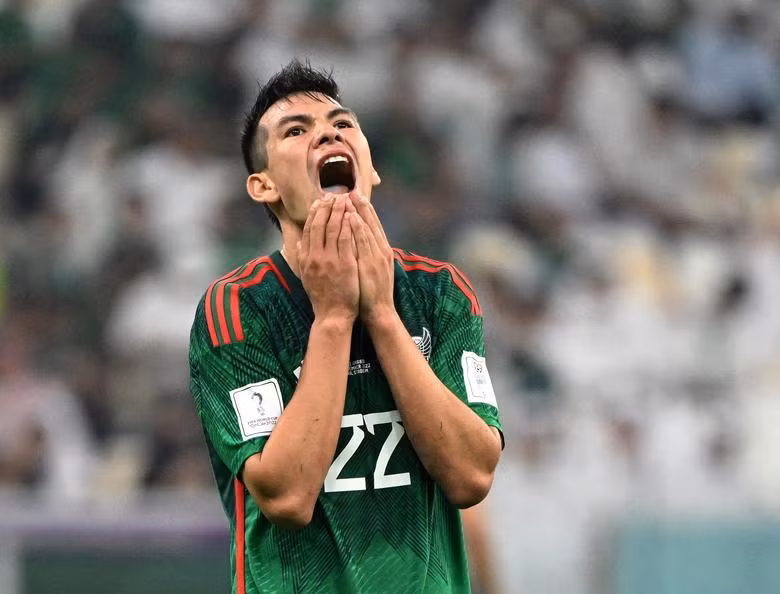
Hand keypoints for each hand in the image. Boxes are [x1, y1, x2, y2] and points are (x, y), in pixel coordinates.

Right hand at [298, 194, 358, 322]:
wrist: (332, 315)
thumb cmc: (322, 297)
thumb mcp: (306, 276)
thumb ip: (302, 258)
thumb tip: (299, 242)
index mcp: (305, 258)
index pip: (308, 229)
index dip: (315, 213)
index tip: (320, 201)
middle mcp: (314, 256)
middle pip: (319, 225)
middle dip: (327, 207)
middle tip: (334, 195)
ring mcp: (329, 260)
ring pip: (333, 228)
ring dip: (338, 211)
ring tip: (344, 199)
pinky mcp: (344, 264)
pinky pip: (346, 239)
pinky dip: (348, 225)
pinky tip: (352, 215)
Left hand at [347, 192, 394, 325]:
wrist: (379, 312)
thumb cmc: (370, 293)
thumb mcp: (368, 271)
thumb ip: (362, 256)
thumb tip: (353, 244)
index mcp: (381, 252)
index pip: (372, 226)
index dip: (364, 211)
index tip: (355, 196)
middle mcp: (381, 251)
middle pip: (371, 224)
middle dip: (362, 206)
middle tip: (352, 190)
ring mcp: (378, 257)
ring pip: (368, 229)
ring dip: (359, 212)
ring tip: (350, 197)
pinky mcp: (373, 264)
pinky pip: (364, 243)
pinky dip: (359, 229)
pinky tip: (352, 218)